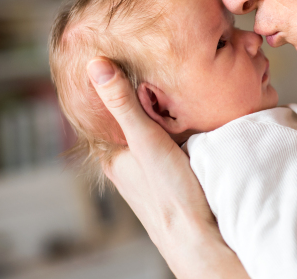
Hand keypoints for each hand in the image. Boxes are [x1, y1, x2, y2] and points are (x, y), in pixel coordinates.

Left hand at [87, 57, 248, 278]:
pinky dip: (174, 128)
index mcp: (113, 157)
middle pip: (130, 121)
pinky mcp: (172, 175)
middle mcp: (128, 164)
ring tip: (170, 87)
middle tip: (151, 69)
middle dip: (140, 99)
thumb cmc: (169, 194)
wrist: (200, 237)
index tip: (119, 60)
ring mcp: (150, 171)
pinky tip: (187, 118)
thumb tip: (96, 65)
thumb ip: (122, 104)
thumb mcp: (144, 140)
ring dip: (159, 114)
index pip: (105, 113)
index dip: (113, 88)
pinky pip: (168, 142)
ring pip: (150, 132)